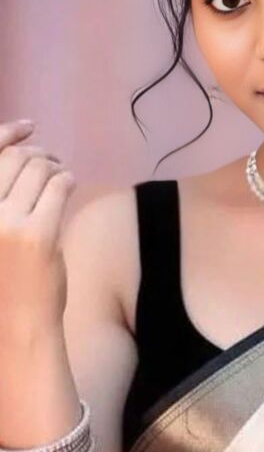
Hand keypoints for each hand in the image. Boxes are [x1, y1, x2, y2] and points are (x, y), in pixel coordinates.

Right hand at [0, 117, 75, 341]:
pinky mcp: (38, 235)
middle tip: (50, 160)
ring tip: (60, 174)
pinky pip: (58, 187)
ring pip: (38, 170)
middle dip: (35, 152)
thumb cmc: (1, 280)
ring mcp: (6, 224)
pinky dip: (66, 180)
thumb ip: (0, 200)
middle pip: (12, 159)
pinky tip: (69, 184)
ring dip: (54, 165)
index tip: (26, 127)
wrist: (16, 324)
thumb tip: (21, 153)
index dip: (6, 133)